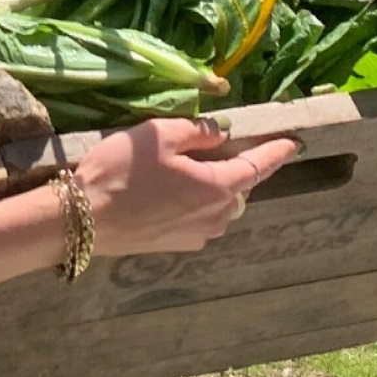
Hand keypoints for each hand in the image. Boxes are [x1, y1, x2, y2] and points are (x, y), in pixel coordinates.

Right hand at [71, 117, 300, 258]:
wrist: (82, 220)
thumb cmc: (120, 172)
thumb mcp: (159, 135)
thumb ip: (197, 130)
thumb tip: (219, 133)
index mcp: (217, 187)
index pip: (258, 166)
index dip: (276, 152)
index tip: (293, 143)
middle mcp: (215, 217)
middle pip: (238, 187)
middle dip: (233, 167)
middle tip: (209, 147)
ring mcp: (196, 235)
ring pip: (219, 205)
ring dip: (212, 187)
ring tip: (182, 171)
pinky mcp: (176, 245)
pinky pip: (199, 219)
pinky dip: (193, 204)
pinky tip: (165, 194)